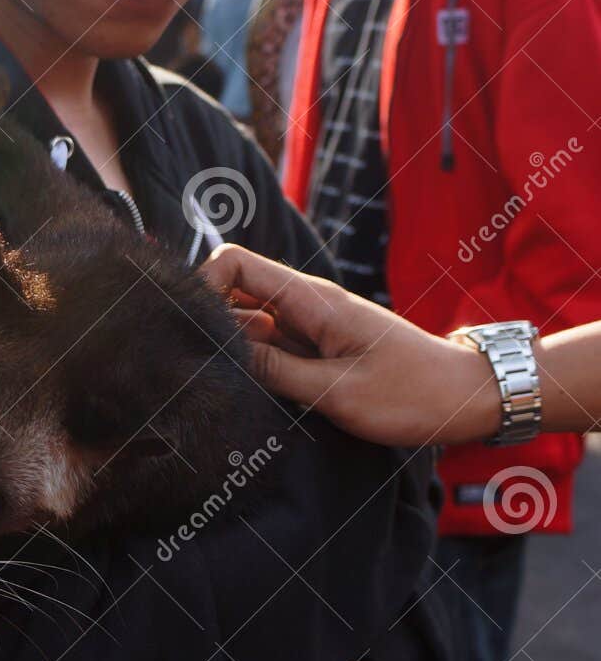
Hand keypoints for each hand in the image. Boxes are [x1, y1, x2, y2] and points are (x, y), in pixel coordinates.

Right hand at [201, 245, 500, 447]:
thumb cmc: (411, 394)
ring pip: (250, 323)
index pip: (235, 263)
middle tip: (201, 369)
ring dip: (233, 350)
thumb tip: (218, 354)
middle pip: (235, 293)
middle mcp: (307, 305)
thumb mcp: (336, 392)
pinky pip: (272, 346)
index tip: (194, 331)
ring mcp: (312, 326)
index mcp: (312, 300)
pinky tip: (253, 393)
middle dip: (211, 324)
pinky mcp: (318, 348)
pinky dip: (256, 364)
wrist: (466, 398)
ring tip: (226, 389)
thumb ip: (273, 372)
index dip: (204, 287)